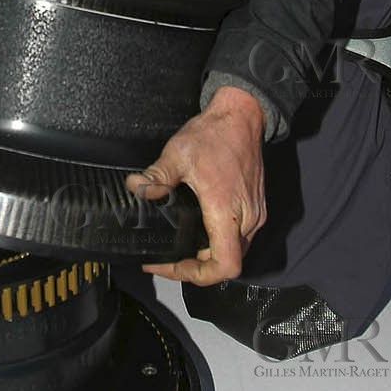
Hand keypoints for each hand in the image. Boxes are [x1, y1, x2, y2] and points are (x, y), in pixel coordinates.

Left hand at [131, 85, 265, 284]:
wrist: (242, 115)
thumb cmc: (216, 134)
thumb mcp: (179, 153)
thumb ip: (157, 176)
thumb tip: (134, 189)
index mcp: (228, 210)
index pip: (225, 265)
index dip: (198, 275)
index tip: (172, 265)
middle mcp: (247, 217)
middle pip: (227, 264)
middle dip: (196, 268)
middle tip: (167, 260)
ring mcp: (255, 213)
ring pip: (235, 251)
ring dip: (208, 256)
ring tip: (179, 249)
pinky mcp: (255, 206)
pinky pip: (240, 237)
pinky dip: (219, 242)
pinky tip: (198, 232)